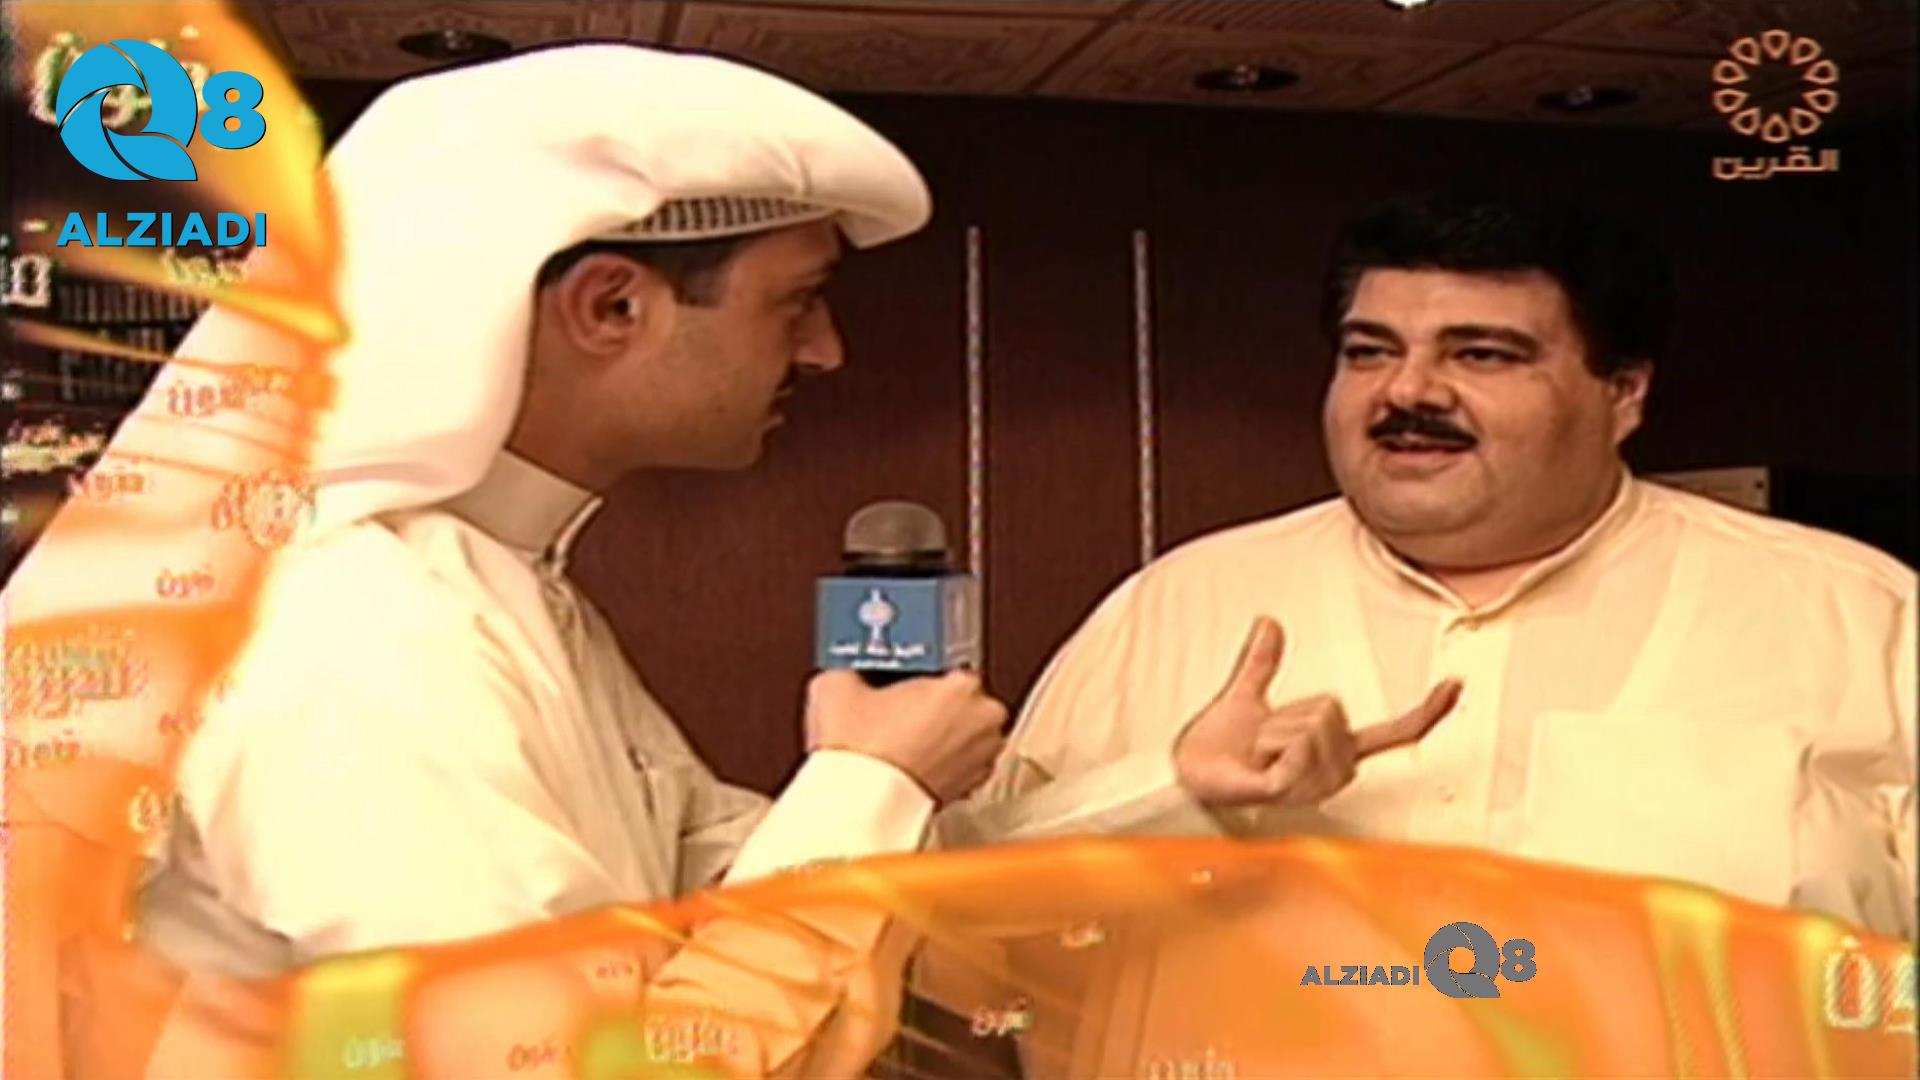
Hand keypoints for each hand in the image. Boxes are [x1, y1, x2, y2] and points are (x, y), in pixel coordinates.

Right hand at [805, 669, 1008, 805]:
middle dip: (936, 706)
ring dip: (942, 737)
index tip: (902, 681)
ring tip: (902, 740)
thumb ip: (852, 669)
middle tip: (901, 711)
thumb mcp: (836, 686)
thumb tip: (847, 675)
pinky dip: (940, 764)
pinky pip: (960, 767)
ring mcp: (981, 760)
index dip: (921, 675)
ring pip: (966, 736)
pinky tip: (909, 764)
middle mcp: (983, 723)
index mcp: (963, 688)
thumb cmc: (862, 751)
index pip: (951, 667)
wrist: (861, 805)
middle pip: (964, 702)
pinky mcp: (969, 791)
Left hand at [1173, 618, 1459, 807]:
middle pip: (1330, 708)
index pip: (1394, 730)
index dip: (1427, 710)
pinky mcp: (1291, 792)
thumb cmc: (1220, 746)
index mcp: (1336, 746)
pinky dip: (1268, 746)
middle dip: (1287, 711)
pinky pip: (1295, 748)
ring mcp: (1316, 785)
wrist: (1190, 771)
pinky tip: (1257, 766)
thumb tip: (1267, 622)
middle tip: (1262, 736)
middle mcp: (1336, 768)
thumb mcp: (1246, 693)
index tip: (1456, 684)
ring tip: (1256, 752)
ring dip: (1271, 729)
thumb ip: (1261, 661)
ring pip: (1311, 724)